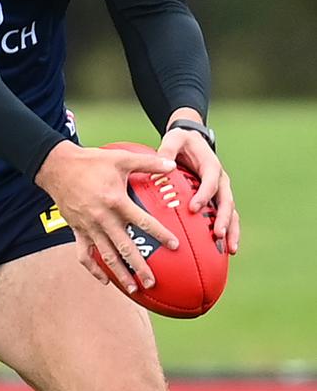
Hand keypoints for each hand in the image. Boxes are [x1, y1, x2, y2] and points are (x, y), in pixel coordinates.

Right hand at [35, 141, 179, 291]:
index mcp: (115, 201)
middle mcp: (103, 218)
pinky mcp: (77, 229)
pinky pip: (84, 254)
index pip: (142, 221)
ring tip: (134, 289)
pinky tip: (104, 279)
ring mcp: (89, 226)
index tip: (174, 246)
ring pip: (106, 255)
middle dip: (140, 266)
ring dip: (120, 273)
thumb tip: (172, 165)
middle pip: (124, 247)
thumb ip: (148, 163)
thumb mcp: (120, 158)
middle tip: (153, 282)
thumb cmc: (90, 161)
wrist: (57, 166)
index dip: (160, 234)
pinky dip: (93, 269)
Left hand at [158, 120, 239, 255]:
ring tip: (231, 250)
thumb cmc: (181, 141)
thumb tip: (159, 165)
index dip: (204, 195)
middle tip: (218, 234)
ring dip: (232, 230)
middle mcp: (220, 180)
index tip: (193, 208)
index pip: (210, 182)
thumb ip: (167, 151)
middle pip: (226, 201)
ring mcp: (222, 191)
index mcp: (211, 166)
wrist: (192, 140)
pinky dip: (229, 232)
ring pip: (232, 212)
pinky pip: (227, 216)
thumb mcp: (174, 139)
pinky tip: (225, 251)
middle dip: (224, 219)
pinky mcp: (218, 199)